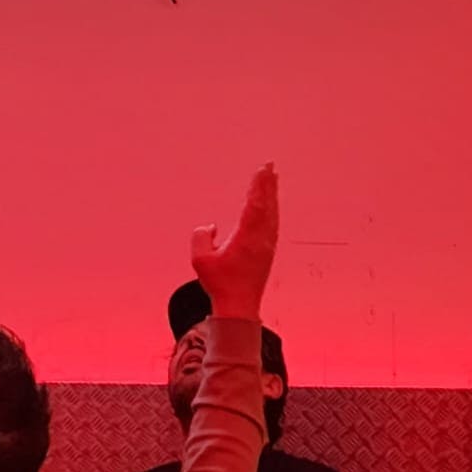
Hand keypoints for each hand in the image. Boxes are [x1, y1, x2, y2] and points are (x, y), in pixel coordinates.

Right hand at [191, 163, 277, 320]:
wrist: (238, 306)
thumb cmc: (219, 283)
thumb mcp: (200, 259)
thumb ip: (201, 236)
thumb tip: (211, 227)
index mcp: (247, 238)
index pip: (254, 205)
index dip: (258, 186)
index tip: (262, 169)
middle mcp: (261, 239)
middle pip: (266, 205)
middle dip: (267, 184)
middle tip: (270, 165)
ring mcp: (267, 245)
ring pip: (271, 213)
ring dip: (271, 194)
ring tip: (272, 178)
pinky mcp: (267, 251)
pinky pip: (272, 223)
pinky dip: (271, 208)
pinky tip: (270, 204)